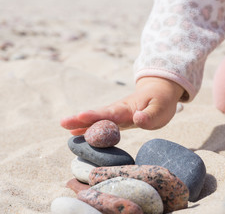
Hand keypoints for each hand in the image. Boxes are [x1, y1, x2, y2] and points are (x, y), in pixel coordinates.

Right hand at [60, 77, 183, 134]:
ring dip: (80, 123)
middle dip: (80, 119)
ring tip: (64, 127)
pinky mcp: (116, 119)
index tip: (80, 116)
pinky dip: (87, 127)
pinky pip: (100, 123)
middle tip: (63, 122)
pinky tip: (75, 133)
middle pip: (97, 115)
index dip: (95, 116)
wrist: (158, 91)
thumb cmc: (161, 101)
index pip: (109, 113)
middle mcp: (118, 110)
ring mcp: (115, 114)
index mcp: (127, 108)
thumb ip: (150, 115)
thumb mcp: (161, 109)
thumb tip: (137, 120)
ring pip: (96, 119)